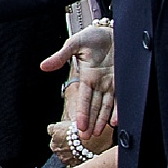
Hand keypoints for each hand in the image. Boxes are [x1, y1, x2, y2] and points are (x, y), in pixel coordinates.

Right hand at [41, 22, 116, 137]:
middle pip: (94, 107)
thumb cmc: (94, 35)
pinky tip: (116, 121)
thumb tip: (43, 67)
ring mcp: (113, 83)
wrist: (115, 29)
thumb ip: (61, 56)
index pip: (84, 100)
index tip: (79, 127)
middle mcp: (100, 83)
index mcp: (87, 77)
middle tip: (86, 138)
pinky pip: (122, 97)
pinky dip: (119, 110)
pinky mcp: (124, 80)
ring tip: (99, 134)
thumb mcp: (75, 44)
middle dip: (90, 122)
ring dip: (103, 120)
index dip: (82, 113)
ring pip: (107, 106)